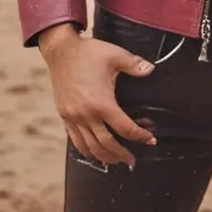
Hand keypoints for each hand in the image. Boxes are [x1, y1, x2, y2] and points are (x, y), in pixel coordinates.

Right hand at [38, 24, 157, 167]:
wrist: (61, 50)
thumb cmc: (88, 52)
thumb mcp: (115, 55)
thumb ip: (134, 64)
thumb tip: (151, 69)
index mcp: (101, 102)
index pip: (124, 128)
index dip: (140, 136)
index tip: (150, 139)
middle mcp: (86, 114)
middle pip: (107, 144)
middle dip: (122, 155)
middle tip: (133, 161)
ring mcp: (73, 117)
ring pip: (89, 147)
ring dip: (105, 157)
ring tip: (116, 161)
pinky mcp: (64, 116)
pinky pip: (75, 140)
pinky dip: (86, 150)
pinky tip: (94, 152)